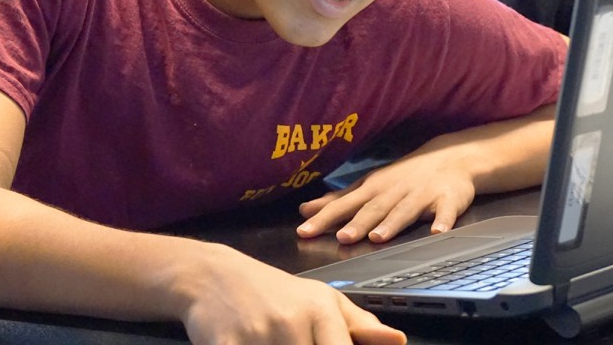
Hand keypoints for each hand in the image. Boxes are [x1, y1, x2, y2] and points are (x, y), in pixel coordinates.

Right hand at [181, 243, 405, 344]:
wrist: (213, 276)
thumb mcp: (320, 299)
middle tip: (298, 344)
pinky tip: (249, 344)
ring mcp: (257, 336)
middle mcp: (291, 322)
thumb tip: (399, 341)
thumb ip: (359, 324)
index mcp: (321, 311)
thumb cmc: (274, 292)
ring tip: (274, 342)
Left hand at [296, 150, 475, 244]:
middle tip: (341, 238)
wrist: (449, 157)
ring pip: (405, 211)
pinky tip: (437, 232)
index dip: (324, 217)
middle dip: (357, 223)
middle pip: (373, 208)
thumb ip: (339, 200)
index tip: (304, 230)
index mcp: (373, 188)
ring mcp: (421, 194)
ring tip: (378, 237)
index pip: (344, 204)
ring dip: (392, 224)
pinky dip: (442, 222)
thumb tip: (306, 210)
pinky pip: (446, 212)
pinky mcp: (447, 199)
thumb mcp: (368, 184)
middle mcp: (394, 191)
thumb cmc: (402, 176)